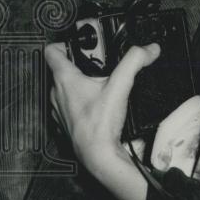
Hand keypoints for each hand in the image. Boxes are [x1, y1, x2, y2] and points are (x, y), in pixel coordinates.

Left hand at [45, 41, 160, 199]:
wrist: (98, 155)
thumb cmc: (100, 124)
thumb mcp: (120, 86)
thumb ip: (134, 62)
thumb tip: (148, 49)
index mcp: (64, 78)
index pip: (52, 51)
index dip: (63, 44)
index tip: (78, 44)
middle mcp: (56, 92)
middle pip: (62, 69)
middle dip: (80, 64)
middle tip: (98, 65)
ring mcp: (59, 108)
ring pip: (65, 88)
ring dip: (80, 84)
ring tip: (99, 85)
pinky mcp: (65, 122)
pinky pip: (69, 106)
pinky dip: (81, 102)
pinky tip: (97, 106)